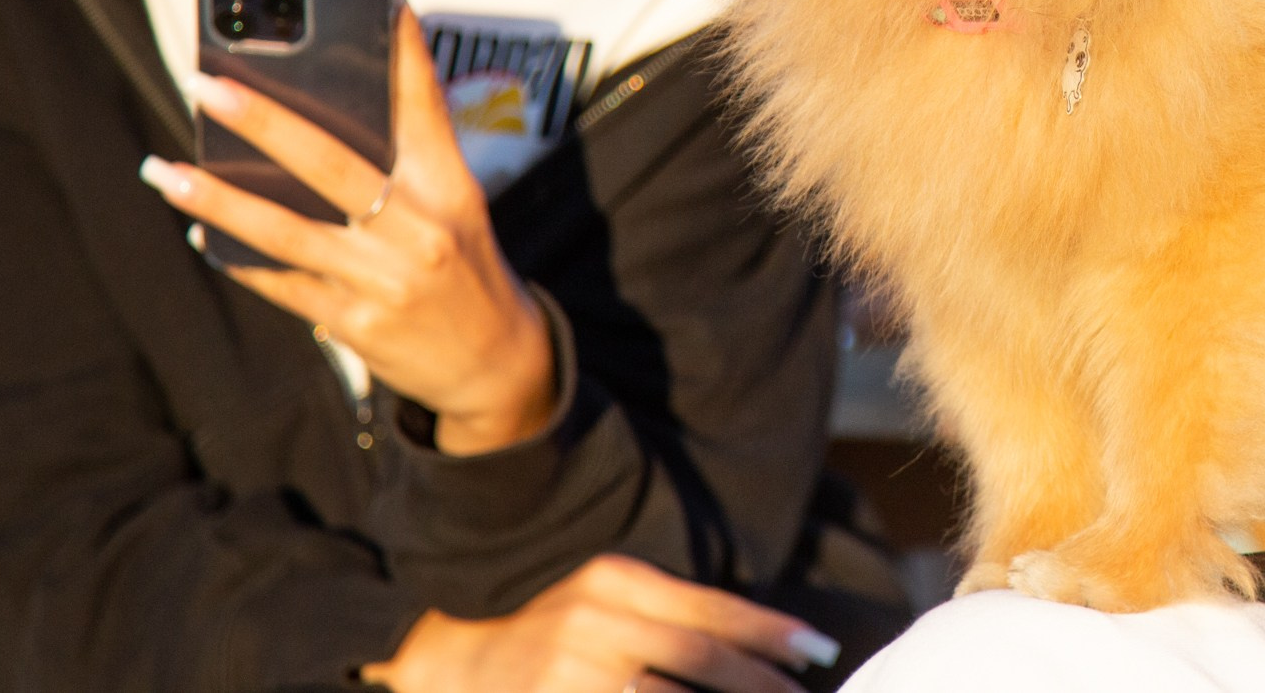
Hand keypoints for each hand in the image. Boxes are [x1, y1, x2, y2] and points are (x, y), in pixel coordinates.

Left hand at [141, 9, 555, 453]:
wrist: (496, 362)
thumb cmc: (465, 265)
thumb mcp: (458, 204)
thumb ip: (411, 158)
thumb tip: (338, 106)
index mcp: (451, 187)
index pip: (426, 106)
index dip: (405, 53)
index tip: (383, 0)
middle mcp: (420, 230)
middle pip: (331, 165)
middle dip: (262, 121)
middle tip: (205, 85)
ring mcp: (386, 281)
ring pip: (285, 231)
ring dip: (216, 200)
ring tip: (161, 170)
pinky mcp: (356, 324)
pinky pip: (283, 286)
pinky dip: (239, 261)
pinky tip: (201, 237)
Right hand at [363, 554, 839, 692]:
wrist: (442, 654)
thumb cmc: (542, 630)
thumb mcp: (603, 602)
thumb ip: (668, 615)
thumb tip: (755, 649)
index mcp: (614, 582)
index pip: (710, 609)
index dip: (772, 634)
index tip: (821, 652)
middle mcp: (595, 623)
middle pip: (701, 659)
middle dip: (764, 685)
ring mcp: (569, 673)